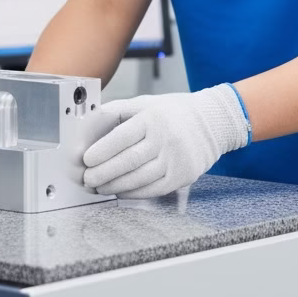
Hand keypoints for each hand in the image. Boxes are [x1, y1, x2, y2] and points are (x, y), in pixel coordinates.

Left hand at [82, 84, 250, 198]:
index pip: (122, 137)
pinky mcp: (183, 176)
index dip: (101, 150)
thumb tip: (89, 126)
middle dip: (103, 173)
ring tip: (99, 187)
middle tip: (87, 179)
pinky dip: (133, 193)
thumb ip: (117, 112)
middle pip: (128, 161)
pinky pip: (153, 189)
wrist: (212, 122)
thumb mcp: (145, 103)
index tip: (86, 159)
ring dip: (114, 186)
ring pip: (139, 179)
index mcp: (153, 117)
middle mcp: (165, 139)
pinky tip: (120, 191)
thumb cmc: (173, 112)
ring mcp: (176, 160)